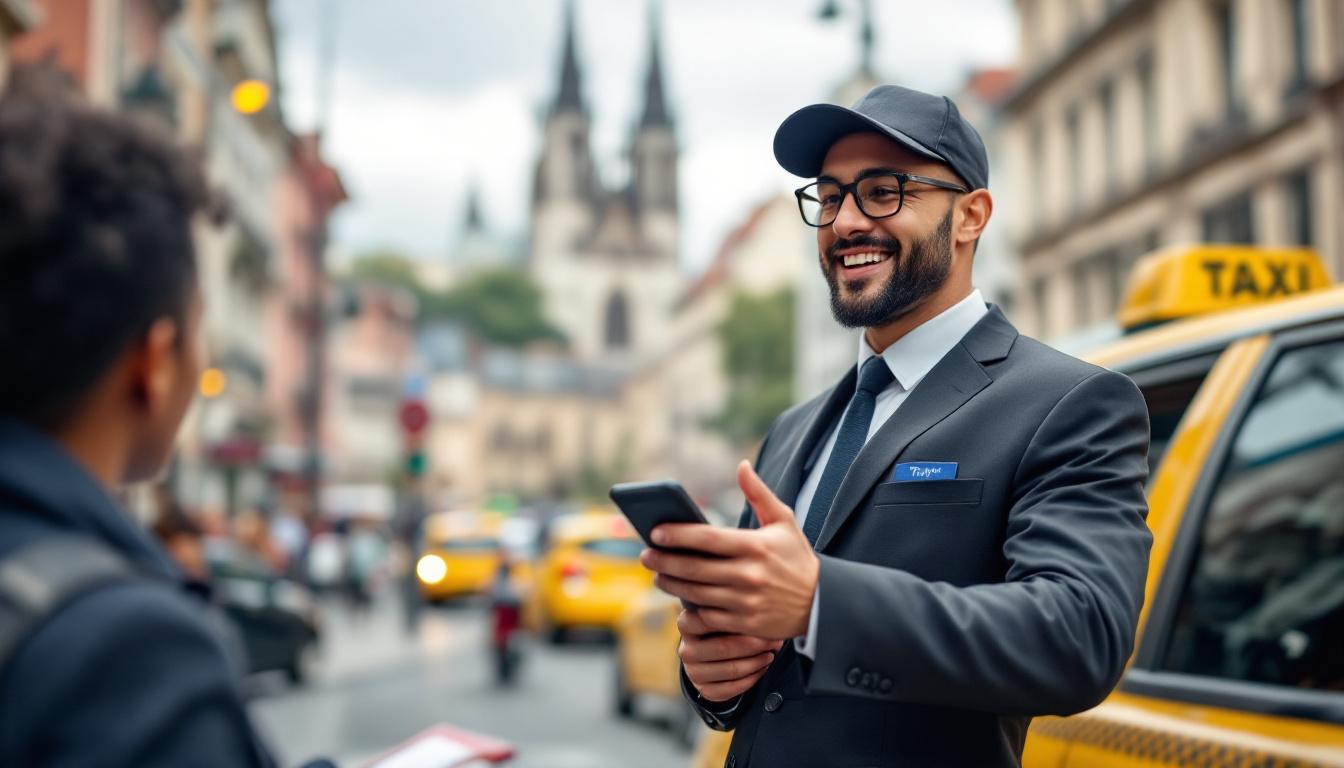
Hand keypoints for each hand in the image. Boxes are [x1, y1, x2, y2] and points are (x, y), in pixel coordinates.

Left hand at [640, 460, 819, 639]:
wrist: (821, 602)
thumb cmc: (797, 557)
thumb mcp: (784, 521)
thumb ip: (758, 493)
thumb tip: (741, 464)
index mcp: (756, 547)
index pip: (707, 539)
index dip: (677, 535)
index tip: (655, 532)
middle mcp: (749, 575)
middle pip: (694, 568)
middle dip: (664, 561)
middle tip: (645, 555)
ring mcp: (746, 603)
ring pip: (696, 593)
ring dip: (671, 584)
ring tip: (657, 575)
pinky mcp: (744, 625)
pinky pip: (708, 617)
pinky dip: (690, 608)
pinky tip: (680, 597)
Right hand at [678, 607, 781, 701]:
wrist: (714, 653)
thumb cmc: (724, 627)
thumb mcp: (723, 614)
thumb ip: (735, 612)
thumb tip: (762, 615)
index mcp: (686, 624)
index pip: (706, 620)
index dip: (736, 621)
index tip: (759, 618)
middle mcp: (686, 650)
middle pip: (723, 648)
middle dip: (754, 645)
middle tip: (773, 640)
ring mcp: (694, 672)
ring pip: (731, 670)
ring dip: (757, 662)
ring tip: (771, 654)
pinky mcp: (705, 690)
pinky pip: (733, 688)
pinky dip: (753, 678)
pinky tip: (762, 668)